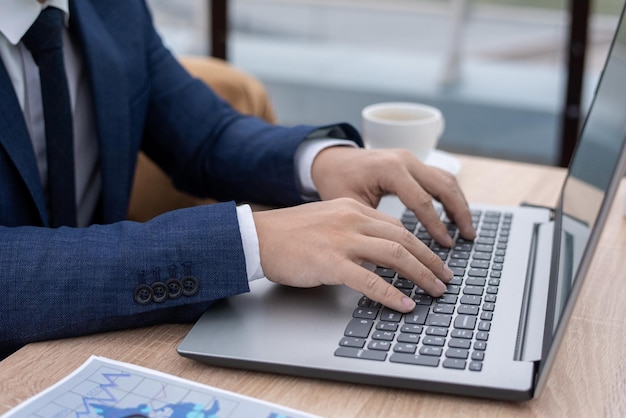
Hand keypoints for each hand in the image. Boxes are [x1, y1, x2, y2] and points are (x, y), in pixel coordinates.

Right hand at [253, 198, 453, 312]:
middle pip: (404, 238)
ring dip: (421, 275)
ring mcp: (343, 240)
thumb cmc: (289, 233)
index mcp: (353, 208)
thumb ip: (354, 229)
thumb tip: (381, 250)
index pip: (397, 226)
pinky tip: (405, 305)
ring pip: (395, 255)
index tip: (433, 259)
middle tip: (445, 277)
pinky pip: (371, 280)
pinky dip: (392, 294)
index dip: (420, 245)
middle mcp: (352, 219)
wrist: (258, 237)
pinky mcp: (331, 262)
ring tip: (435, 291)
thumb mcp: (327, 220)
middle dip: (430, 260)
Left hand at [311, 147, 475, 245]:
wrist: (330, 159)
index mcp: (389, 169)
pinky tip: (454, 215)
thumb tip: (396, 251)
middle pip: (443, 185)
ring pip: (446, 179)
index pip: (421, 200)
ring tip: (467, 229)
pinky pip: (439, 178)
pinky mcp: (413, 163)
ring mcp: (411, 159)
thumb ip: (374, 223)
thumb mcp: (349, 205)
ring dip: (459, 204)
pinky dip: (450, 196)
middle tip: (469, 237)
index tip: (446, 245)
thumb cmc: (336, 182)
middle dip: (459, 213)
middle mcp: (405, 159)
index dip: (436, 225)